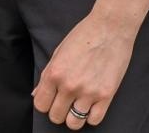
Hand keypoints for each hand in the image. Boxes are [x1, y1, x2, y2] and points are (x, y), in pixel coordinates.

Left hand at [32, 5, 142, 127]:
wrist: (111, 26)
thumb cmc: (85, 34)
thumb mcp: (59, 51)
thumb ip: (47, 74)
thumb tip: (36, 94)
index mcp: (55, 73)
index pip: (40, 105)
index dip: (45, 103)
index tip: (51, 99)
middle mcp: (70, 85)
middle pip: (56, 116)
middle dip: (58, 111)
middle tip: (66, 101)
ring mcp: (89, 92)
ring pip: (74, 123)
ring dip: (74, 116)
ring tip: (78, 105)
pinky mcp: (106, 94)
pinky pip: (94, 120)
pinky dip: (92, 116)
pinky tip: (92, 104)